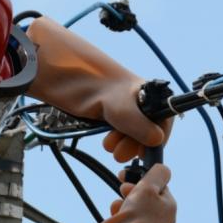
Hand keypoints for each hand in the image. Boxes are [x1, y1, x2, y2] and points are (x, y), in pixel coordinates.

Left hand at [23, 18, 172, 160]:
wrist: (57, 70)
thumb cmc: (88, 82)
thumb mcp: (117, 107)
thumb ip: (139, 125)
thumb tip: (157, 141)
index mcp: (147, 92)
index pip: (165, 119)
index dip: (156, 137)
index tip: (142, 151)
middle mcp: (138, 98)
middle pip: (149, 128)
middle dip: (137, 144)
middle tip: (121, 152)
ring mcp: (122, 104)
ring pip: (133, 132)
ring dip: (125, 144)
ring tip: (110, 147)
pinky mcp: (107, 110)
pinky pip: (119, 130)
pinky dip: (116, 139)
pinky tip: (107, 142)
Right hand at [109, 164, 175, 222]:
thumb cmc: (138, 218)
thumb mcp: (149, 186)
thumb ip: (158, 174)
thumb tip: (163, 170)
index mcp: (169, 208)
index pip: (158, 187)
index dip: (142, 179)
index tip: (126, 175)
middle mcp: (161, 222)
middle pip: (145, 199)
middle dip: (131, 192)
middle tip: (123, 190)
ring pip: (133, 212)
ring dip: (123, 205)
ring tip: (118, 206)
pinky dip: (118, 219)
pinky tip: (114, 219)